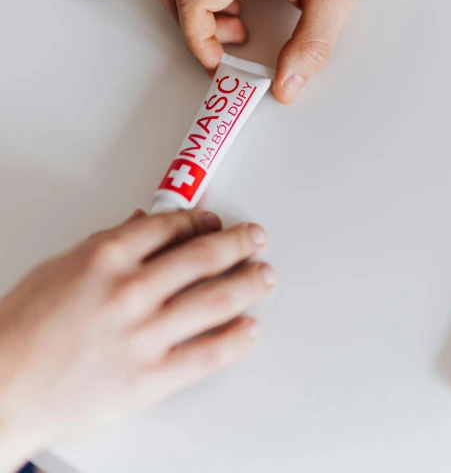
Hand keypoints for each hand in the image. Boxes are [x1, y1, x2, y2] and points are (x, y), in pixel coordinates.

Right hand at [0, 210, 273, 469]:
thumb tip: (143, 225)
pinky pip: (207, 354)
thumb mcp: (59, 267)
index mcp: (107, 257)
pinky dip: (236, 339)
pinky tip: (250, 329)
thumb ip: (106, 243)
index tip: (213, 221)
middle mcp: (132, 290)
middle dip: (237, 244)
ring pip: (215, 300)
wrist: (1, 389)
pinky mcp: (151, 377)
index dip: (200, 220)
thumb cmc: (19, 329)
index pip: (170, 227)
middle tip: (255, 238)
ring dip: (248, 283)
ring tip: (265, 275)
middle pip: (202, 257)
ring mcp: (145, 335)